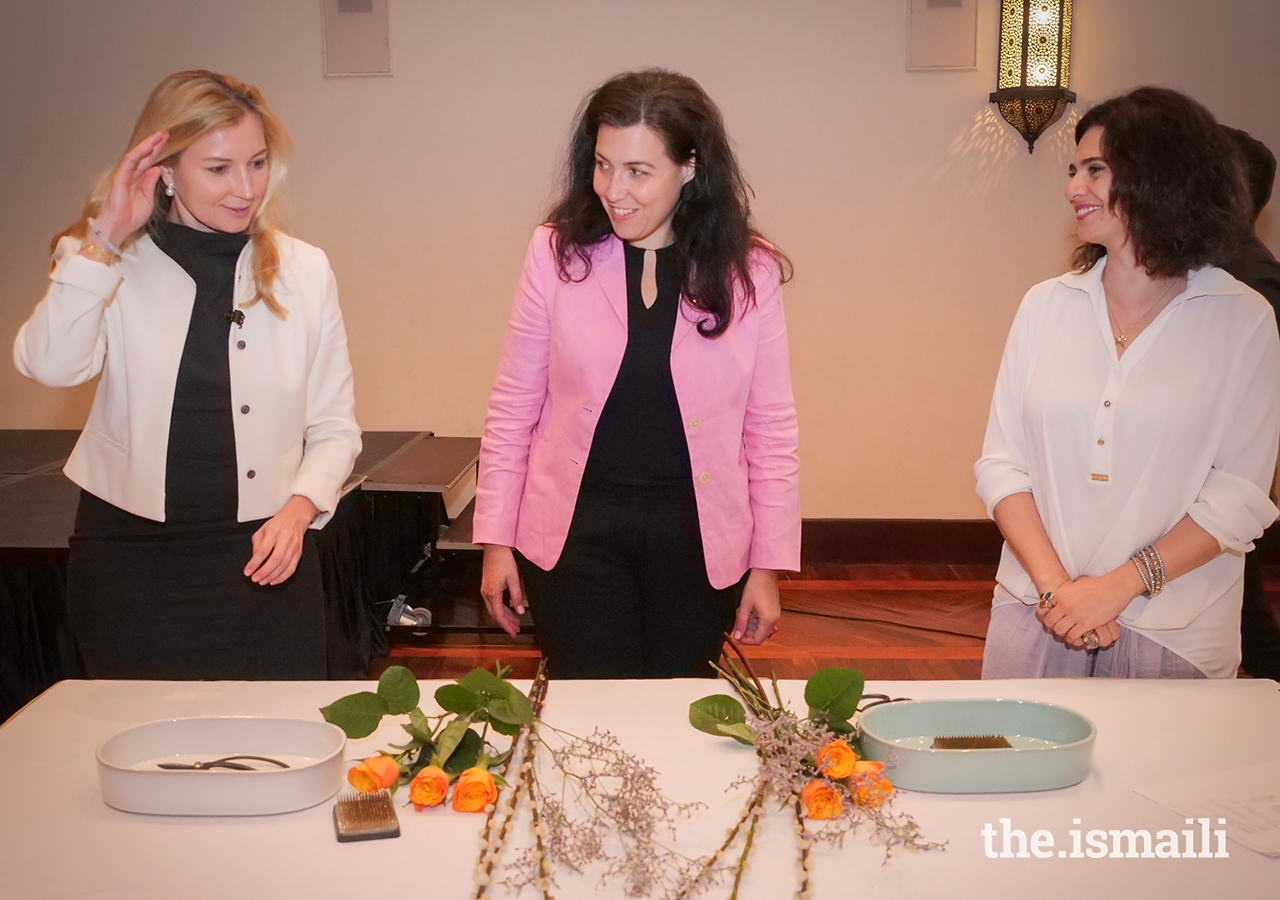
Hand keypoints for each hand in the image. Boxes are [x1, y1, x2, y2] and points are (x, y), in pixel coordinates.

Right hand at [94, 131, 168, 245]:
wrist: (118, 227)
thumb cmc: (131, 216)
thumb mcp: (148, 200)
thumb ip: (151, 184)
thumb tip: (157, 168)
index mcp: (139, 180)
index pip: (151, 161)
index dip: (160, 152)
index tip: (172, 142)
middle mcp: (132, 174)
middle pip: (145, 155)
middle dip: (156, 143)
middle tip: (168, 132)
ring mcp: (125, 175)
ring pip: (137, 155)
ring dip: (148, 144)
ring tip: (160, 135)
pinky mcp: (119, 178)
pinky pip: (129, 162)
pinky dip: (138, 153)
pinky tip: (148, 146)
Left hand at [245, 495, 317, 585]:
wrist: (295, 518)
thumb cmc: (277, 525)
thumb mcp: (262, 530)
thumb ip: (257, 545)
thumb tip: (254, 561)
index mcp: (273, 533)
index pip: (263, 551)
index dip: (254, 563)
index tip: (248, 572)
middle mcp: (284, 540)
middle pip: (275, 560)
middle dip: (264, 572)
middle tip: (255, 579)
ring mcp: (293, 547)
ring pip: (284, 565)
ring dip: (272, 576)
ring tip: (262, 581)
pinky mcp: (298, 553)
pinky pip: (291, 568)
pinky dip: (282, 577)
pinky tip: (274, 580)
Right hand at [481, 545, 525, 636]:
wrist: (495, 547)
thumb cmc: (503, 560)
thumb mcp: (514, 579)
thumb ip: (517, 596)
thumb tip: (520, 611)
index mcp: (492, 593)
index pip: (499, 615)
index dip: (507, 626)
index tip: (513, 632)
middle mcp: (486, 593)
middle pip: (495, 614)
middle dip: (506, 623)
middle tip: (516, 630)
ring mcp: (485, 589)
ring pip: (494, 608)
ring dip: (504, 616)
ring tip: (515, 621)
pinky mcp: (487, 586)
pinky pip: (493, 602)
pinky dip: (501, 608)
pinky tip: (509, 609)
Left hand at [732, 569, 780, 645]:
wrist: (765, 572)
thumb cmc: (756, 585)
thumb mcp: (745, 605)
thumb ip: (741, 623)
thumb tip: (737, 635)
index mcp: (768, 620)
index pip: (757, 640)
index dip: (745, 641)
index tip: (736, 636)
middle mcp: (774, 619)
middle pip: (761, 636)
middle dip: (748, 634)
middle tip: (737, 628)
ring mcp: (775, 615)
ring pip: (762, 629)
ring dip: (751, 628)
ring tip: (741, 619)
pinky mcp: (774, 610)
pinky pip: (765, 621)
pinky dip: (756, 621)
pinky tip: (748, 614)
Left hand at [1036, 574, 1130, 647]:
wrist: (1114, 587)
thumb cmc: (1096, 585)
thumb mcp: (1074, 585)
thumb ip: (1064, 593)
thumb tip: (1056, 600)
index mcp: (1060, 594)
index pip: (1042, 608)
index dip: (1044, 615)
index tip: (1050, 617)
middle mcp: (1064, 604)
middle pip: (1049, 622)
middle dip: (1052, 627)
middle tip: (1058, 628)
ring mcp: (1075, 614)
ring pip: (1059, 631)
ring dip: (1062, 634)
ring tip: (1067, 633)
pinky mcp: (1086, 623)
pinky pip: (1072, 636)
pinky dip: (1072, 639)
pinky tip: (1076, 637)